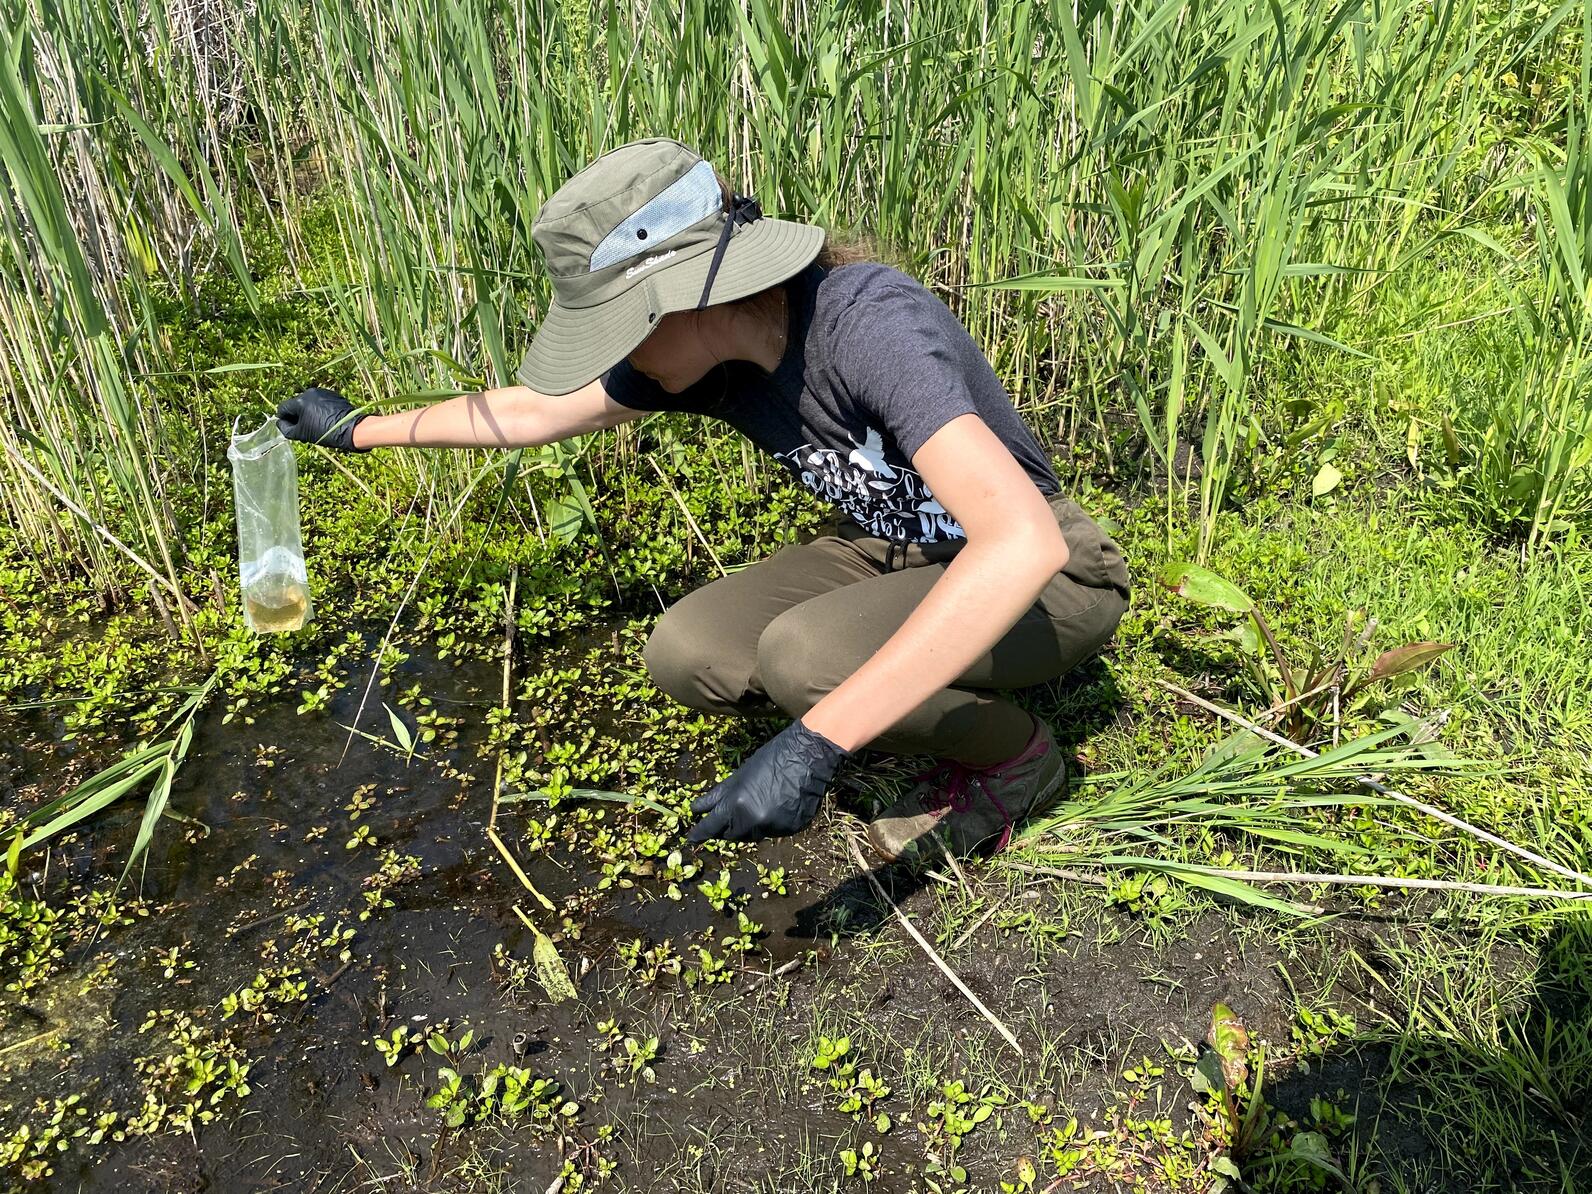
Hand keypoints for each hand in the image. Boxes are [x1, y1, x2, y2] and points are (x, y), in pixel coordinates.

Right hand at [276, 386, 369, 451]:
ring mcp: (322, 392)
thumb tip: (281, 422)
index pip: (283, 408)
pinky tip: (326, 419)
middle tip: (305, 429)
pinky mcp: (332, 394)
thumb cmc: (326, 433)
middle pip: (296, 404)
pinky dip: (319, 409)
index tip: (292, 428)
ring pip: (308, 403)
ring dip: (308, 412)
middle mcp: (310, 392)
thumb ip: (286, 428)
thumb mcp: (302, 434)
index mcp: (300, 401)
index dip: (284, 420)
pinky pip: (320, 401)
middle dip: (297, 416)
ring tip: (317, 425)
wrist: (352, 429)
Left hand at [686, 718, 849, 843]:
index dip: (700, 833)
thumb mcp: (740, 775)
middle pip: (733, 835)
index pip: (712, 826)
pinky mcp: (791, 830)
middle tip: (729, 818)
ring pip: (755, 835)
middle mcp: (753, 820)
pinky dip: (772, 824)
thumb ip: (720, 796)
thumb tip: (698, 809)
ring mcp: (774, 827)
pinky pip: (774, 832)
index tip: (691, 839)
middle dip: (728, 828)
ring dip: (751, 825)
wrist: (809, 756)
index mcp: (736, 804)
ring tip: (760, 803)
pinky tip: (778, 805)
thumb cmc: (772, 758)